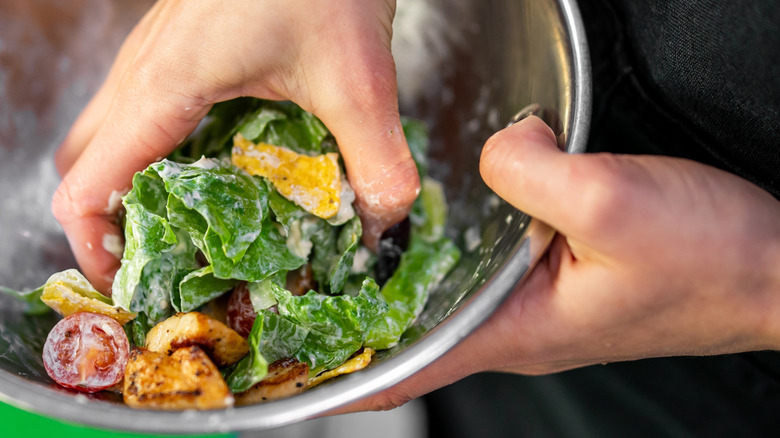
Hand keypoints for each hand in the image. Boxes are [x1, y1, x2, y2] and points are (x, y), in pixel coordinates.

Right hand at [52, 0, 418, 291]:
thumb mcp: (359, 80)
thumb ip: (375, 162)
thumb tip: (380, 226)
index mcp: (165, 86)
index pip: (84, 186)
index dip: (98, 249)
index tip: (138, 287)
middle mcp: (142, 72)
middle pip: (82, 166)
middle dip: (110, 224)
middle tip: (166, 263)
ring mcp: (153, 55)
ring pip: (104, 136)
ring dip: (131, 188)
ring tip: (189, 228)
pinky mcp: (177, 46)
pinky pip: (139, 111)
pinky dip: (155, 154)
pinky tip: (215, 168)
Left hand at [342, 116, 779, 411]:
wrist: (775, 264)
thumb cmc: (712, 261)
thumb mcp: (611, 205)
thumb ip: (529, 174)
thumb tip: (493, 148)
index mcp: (515, 332)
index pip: (407, 370)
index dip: (345, 376)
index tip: (293, 369)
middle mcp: (518, 325)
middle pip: (417, 328)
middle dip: (357, 312)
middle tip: (302, 281)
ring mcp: (537, 300)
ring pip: (450, 292)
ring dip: (400, 275)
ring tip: (347, 245)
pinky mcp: (558, 271)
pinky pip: (488, 261)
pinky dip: (455, 245)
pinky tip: (442, 213)